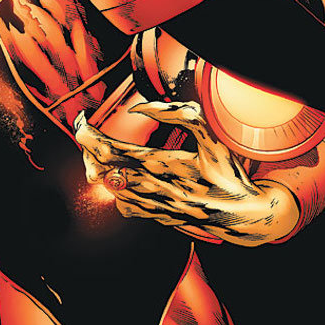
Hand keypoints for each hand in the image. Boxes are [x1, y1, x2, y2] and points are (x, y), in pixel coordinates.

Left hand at [73, 101, 299, 246]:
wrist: (241, 216)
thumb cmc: (228, 175)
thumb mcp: (212, 139)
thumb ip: (181, 116)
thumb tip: (142, 108)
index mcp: (161, 166)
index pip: (109, 151)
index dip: (90, 135)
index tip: (83, 121)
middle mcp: (150, 188)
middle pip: (101, 169)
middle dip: (89, 149)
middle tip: (88, 132)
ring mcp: (150, 205)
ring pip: (108, 187)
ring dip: (99, 168)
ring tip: (100, 153)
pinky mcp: (154, 217)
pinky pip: (123, 204)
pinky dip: (116, 189)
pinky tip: (124, 180)